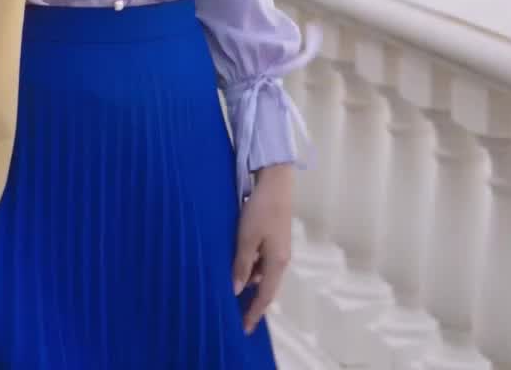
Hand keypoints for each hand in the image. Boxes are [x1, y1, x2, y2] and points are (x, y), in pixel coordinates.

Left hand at [232, 163, 294, 334]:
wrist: (276, 182)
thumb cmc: (261, 209)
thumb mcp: (246, 238)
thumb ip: (241, 265)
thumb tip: (236, 290)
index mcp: (277, 262)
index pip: (265, 296)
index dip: (254, 314)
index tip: (244, 329)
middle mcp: (281, 259)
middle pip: (266, 288)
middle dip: (252, 303)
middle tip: (235, 315)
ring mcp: (279, 249)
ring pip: (262, 274)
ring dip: (248, 283)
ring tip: (229, 290)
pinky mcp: (274, 239)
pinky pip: (262, 262)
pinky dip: (250, 269)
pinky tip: (236, 266)